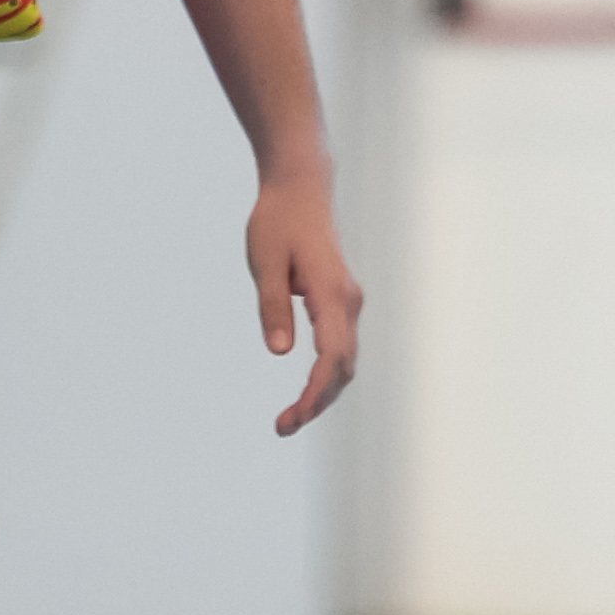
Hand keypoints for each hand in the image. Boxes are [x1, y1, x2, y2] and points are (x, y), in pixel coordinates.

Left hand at [248, 164, 363, 435]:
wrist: (300, 187)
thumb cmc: (278, 221)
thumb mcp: (265, 263)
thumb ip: (272, 307)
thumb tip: (278, 352)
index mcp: (331, 295)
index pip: (331, 358)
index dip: (314, 394)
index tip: (290, 419)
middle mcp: (348, 302)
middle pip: (343, 368)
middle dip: (318, 402)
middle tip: (283, 427)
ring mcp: (348, 302)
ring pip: (345, 361)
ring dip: (323, 392)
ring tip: (291, 417)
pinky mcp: (341, 300)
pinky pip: (340, 347)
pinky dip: (327, 374)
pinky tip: (306, 391)